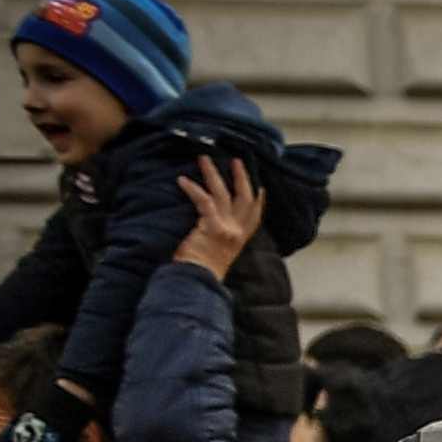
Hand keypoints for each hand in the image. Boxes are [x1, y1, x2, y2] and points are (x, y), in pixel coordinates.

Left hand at [171, 156, 267, 282]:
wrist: (197, 283)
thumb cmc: (201, 272)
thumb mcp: (216, 256)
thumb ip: (217, 241)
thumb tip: (207, 230)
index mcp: (240, 240)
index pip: (255, 217)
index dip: (259, 201)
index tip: (259, 188)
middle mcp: (237, 233)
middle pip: (245, 199)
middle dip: (241, 178)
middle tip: (236, 160)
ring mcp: (227, 229)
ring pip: (224, 194)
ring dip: (213, 174)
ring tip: (204, 158)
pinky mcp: (213, 227)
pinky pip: (204, 201)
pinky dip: (192, 189)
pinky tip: (182, 180)